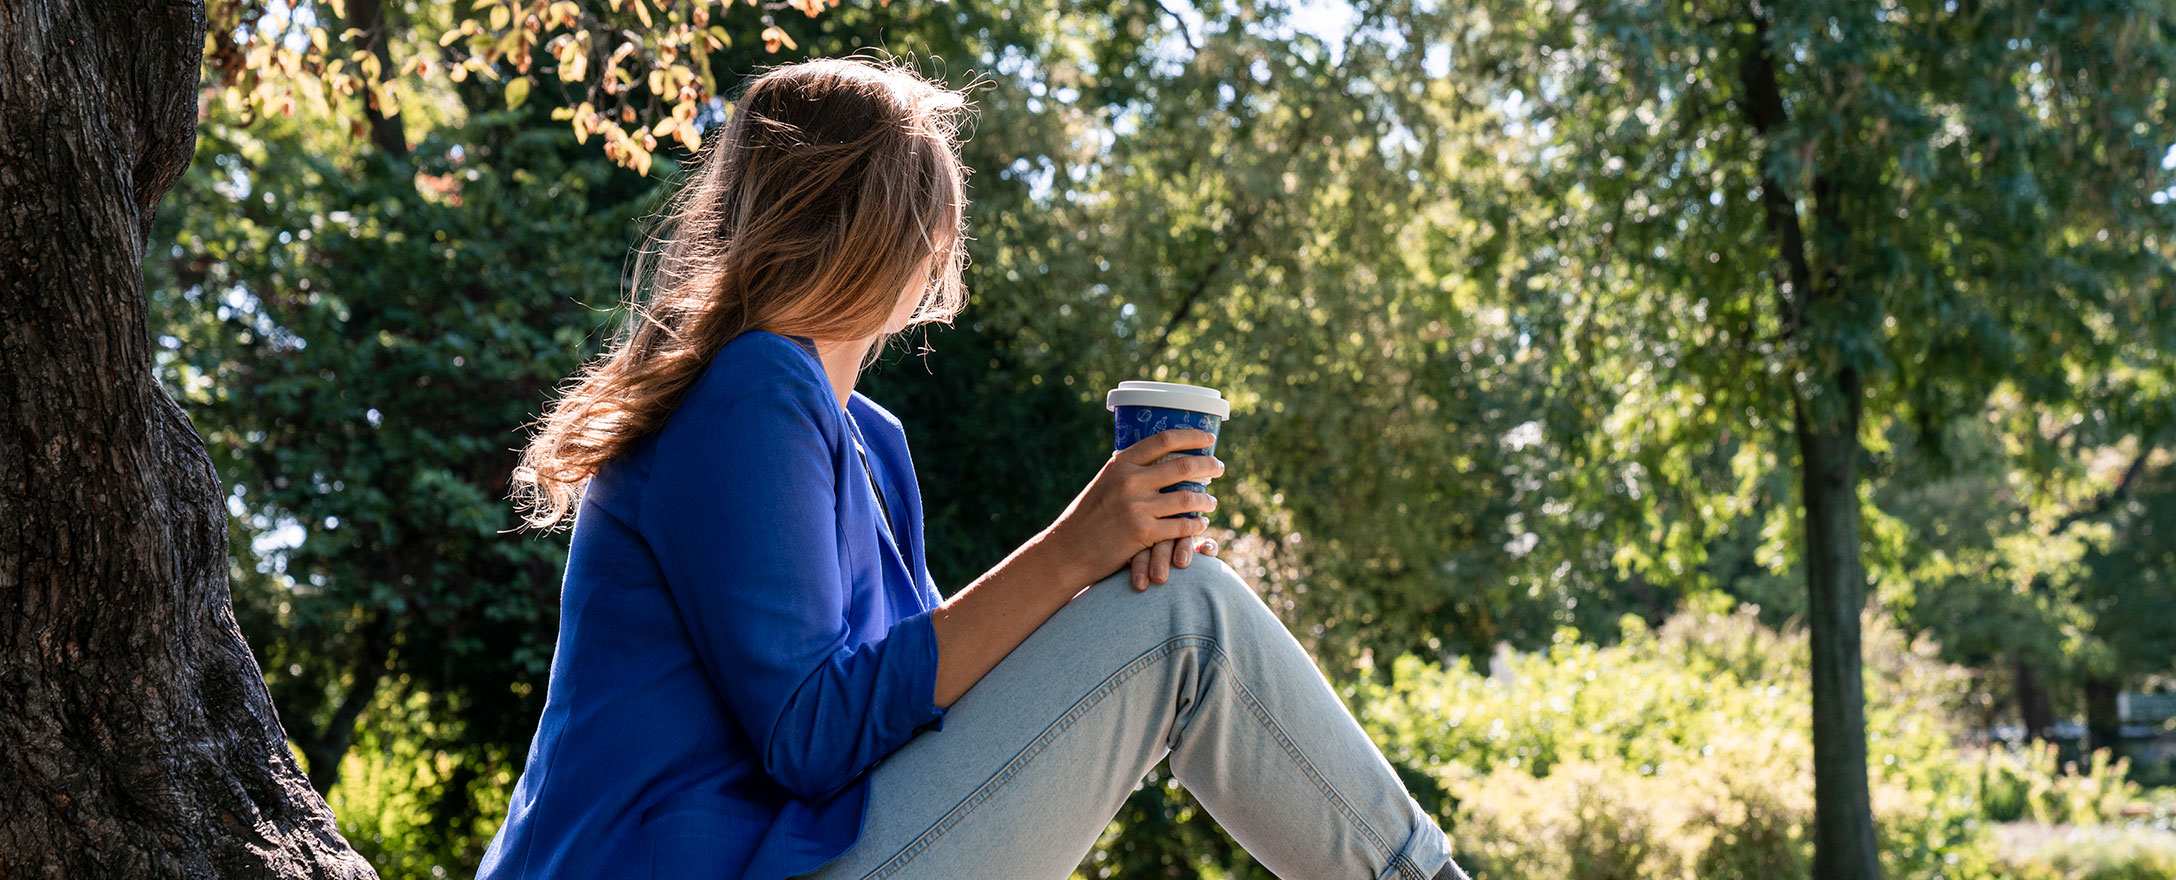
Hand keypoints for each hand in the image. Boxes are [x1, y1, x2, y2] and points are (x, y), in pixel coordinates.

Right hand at [1037, 428, 1222, 587]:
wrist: (1067, 550)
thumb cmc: (1086, 517)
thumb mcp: (1104, 484)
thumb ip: (1128, 472)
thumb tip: (1158, 459)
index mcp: (1120, 464)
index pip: (1163, 440)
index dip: (1191, 437)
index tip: (1208, 439)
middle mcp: (1130, 481)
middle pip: (1183, 466)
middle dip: (1208, 466)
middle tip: (1219, 467)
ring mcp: (1137, 507)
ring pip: (1187, 499)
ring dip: (1205, 500)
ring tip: (1211, 501)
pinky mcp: (1143, 533)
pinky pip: (1181, 526)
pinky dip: (1195, 525)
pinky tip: (1200, 524)